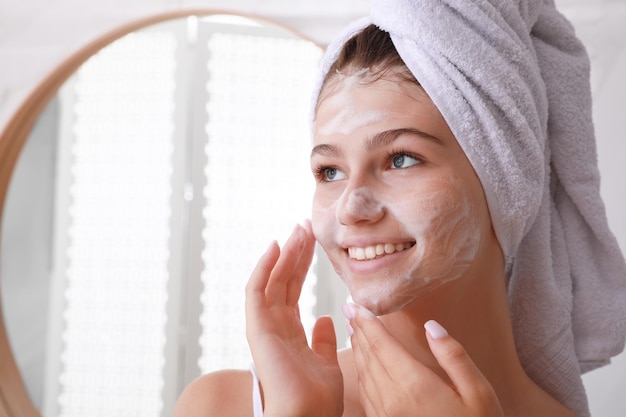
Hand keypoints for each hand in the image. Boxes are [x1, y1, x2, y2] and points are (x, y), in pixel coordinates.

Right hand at [245, 221, 342, 416]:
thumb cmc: (319, 400)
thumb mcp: (328, 363)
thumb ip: (323, 340)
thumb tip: (325, 319)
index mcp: (289, 334)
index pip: (294, 290)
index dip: (302, 265)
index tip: (313, 242)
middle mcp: (274, 327)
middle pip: (283, 281)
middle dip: (295, 252)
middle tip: (305, 226)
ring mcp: (264, 326)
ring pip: (272, 280)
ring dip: (284, 253)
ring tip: (298, 229)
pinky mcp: (256, 328)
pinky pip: (256, 291)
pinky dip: (263, 267)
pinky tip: (275, 245)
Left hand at [344, 304, 503, 416]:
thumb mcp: (479, 393)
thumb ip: (454, 357)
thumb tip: (432, 326)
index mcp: (415, 386)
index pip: (382, 344)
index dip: (367, 322)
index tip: (356, 305)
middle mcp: (393, 400)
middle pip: (369, 357)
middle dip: (359, 331)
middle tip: (351, 311)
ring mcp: (384, 416)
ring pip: (364, 376)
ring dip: (358, 350)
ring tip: (356, 331)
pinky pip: (367, 395)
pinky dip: (362, 374)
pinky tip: (365, 365)